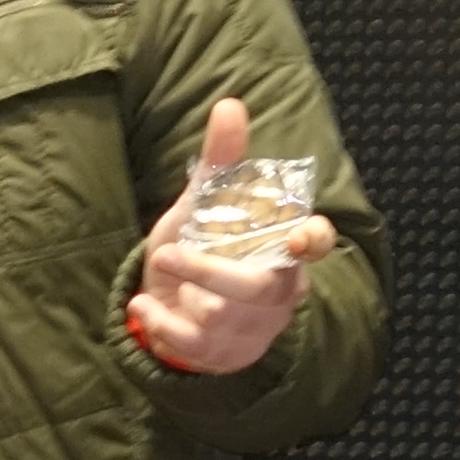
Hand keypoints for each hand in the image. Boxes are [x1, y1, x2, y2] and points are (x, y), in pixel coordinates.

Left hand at [124, 91, 335, 378]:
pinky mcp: (222, 354)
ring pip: (222, 317)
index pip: (316, 246)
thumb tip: (229, 104)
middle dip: (209, 271)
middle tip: (166, 253)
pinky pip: (193, 345)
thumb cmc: (202, 249)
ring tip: (161, 272)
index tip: (299, 235)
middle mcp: (277, 292)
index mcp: (284, 250)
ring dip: (182, 294)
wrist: (172, 305)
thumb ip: (221, 163)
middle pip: (260, 288)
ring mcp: (252, 328)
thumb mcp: (205, 206)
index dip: (313, 241)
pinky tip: (143, 306)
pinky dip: (160, 324)